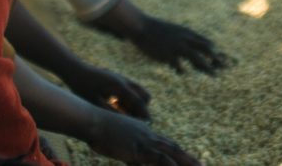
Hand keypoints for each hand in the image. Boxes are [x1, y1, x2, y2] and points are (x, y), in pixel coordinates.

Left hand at [65, 63, 150, 120]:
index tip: (145, 125)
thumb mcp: (95, 103)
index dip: (144, 115)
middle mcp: (124, 81)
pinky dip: (127, 99)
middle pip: (144, 96)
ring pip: (138, 92)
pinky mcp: (117, 79)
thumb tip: (124, 123)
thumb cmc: (83, 87)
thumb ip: (111, 113)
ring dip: (134, 104)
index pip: (140, 102)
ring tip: (121, 112)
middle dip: (142, 109)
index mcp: (120, 87)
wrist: (76, 71)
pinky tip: (114, 104)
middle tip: (131, 119)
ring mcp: (122, 79)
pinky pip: (129, 90)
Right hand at [88, 109, 202, 165]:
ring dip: (186, 162)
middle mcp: (148, 134)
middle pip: (173, 147)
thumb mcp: (117, 142)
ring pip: (171, 153)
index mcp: (144, 132)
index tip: (188, 159)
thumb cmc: (99, 131)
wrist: (92, 120)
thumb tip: (132, 161)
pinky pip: (159, 158)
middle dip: (188, 158)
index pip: (165, 144)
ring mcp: (145, 141)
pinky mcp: (139, 148)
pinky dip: (169, 165)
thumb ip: (128, 153)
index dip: (178, 152)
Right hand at [134, 17, 227, 74]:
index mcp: (186, 33)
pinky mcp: (167, 54)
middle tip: (225, 67)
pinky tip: (181, 73)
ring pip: (196, 57)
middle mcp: (184, 39)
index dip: (213, 51)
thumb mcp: (171, 35)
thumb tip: (181, 64)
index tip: (221, 60)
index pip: (205, 42)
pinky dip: (181, 70)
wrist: (142, 27)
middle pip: (205, 48)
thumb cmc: (156, 32)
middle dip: (216, 58)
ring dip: (206, 66)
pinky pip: (178, 65)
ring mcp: (177, 46)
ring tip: (214, 75)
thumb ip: (180, 45)